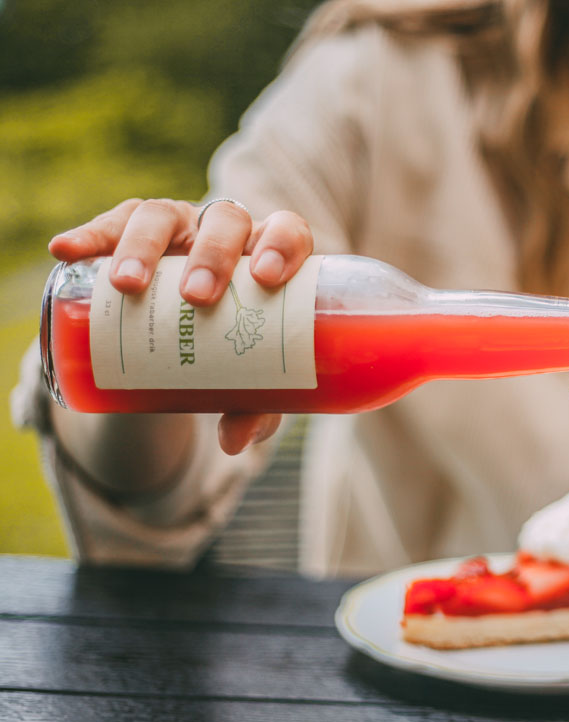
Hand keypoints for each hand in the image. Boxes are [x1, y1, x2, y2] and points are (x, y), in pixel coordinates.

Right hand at [49, 198, 314, 454]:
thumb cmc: (235, 346)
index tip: (268, 278)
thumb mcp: (251, 377)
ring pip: (164, 216)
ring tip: (128, 285)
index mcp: (269, 256)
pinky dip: (87, 236)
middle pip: (225, 222)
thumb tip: (235, 443)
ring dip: (144, 245)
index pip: (286, 232)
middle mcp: (226, 232)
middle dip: (213, 255)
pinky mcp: (132, 231)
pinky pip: (110, 225)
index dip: (281, 245)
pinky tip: (67, 252)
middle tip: (198, 297)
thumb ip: (255, 407)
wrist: (189, 332)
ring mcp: (178, 226)